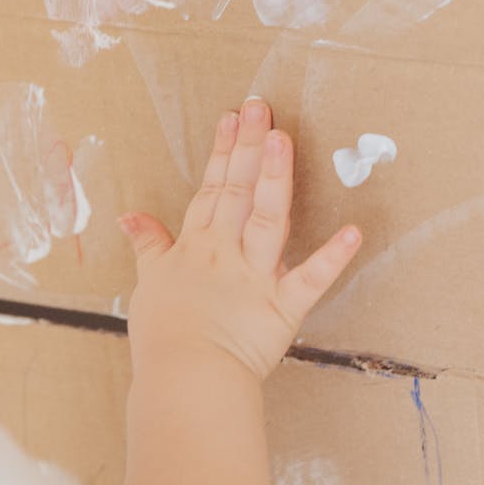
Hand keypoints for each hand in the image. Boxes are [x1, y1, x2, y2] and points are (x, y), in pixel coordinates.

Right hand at [119, 98, 361, 379]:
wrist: (181, 378)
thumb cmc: (164, 338)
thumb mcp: (148, 284)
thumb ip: (148, 246)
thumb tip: (130, 216)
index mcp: (197, 247)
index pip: (210, 189)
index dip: (222, 152)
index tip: (232, 117)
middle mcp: (225, 253)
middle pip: (236, 190)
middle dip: (248, 146)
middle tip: (261, 106)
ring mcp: (255, 276)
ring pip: (265, 218)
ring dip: (274, 178)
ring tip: (282, 139)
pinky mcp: (281, 307)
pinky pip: (310, 280)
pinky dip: (332, 258)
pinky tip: (353, 231)